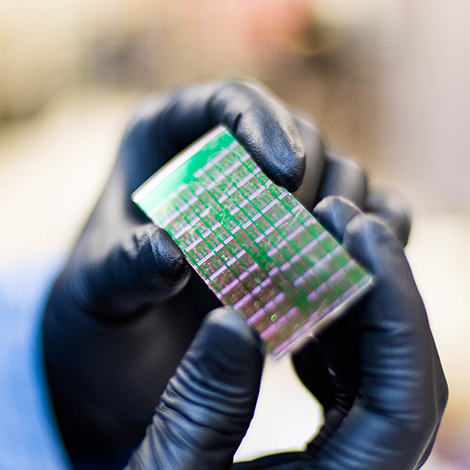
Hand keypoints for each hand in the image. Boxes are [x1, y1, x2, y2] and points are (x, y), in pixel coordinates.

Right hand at [0, 209, 446, 469]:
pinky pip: (320, 408)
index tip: (363, 236)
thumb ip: (199, 414)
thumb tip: (242, 316)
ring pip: (364, 397)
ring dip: (350, 319)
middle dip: (382, 304)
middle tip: (346, 220)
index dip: (397, 317)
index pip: (400, 415)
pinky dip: (313, 348)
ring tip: (321, 244)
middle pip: (397, 398)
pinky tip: (290, 303)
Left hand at [42, 80, 409, 469]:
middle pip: (302, 139)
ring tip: (318, 274)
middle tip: (297, 247)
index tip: (283, 173)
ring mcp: (281, 199)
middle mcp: (235, 157)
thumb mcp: (98, 291)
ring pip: (344, 178)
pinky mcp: (314, 241)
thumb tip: (173, 252)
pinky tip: (352, 284)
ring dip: (341, 221)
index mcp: (170, 139)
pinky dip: (370, 248)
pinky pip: (366, 225)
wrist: (123, 367)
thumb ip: (127, 267)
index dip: (262, 125)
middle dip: (308, 188)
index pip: (229, 103)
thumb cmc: (99, 315)